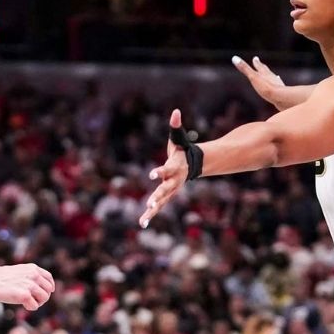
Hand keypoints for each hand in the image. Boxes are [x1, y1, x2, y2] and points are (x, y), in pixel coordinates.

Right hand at [0, 263, 55, 308]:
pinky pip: (35, 306)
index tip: (47, 292)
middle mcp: (34, 275)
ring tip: (27, 302)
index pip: (49, 278)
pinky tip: (23, 305)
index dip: (49, 287)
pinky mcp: (25, 295)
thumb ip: (31, 276)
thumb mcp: (20, 272)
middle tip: (33, 300)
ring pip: (44, 298)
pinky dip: (30, 307)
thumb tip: (46, 288)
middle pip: (48, 290)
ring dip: (37, 303)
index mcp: (33, 269)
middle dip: (42, 297)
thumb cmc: (2, 278)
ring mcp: (30, 285)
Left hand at [141, 110, 189, 228]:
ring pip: (160, 202)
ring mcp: (170, 190)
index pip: (165, 170)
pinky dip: (151, 214)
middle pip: (164, 190)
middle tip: (149, 203)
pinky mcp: (166, 196)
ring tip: (142, 222)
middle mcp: (172, 182)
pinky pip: (158, 206)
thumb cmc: (182, 151)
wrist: (191, 166)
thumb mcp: (179, 138)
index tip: (151, 175)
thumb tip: (176, 111)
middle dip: (157, 197)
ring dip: (152, 211)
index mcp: (173, 168)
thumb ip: (176, 126)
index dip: (159, 172)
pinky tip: (142, 223)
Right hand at [231, 55, 285, 104]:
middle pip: (267, 71)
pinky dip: (278, 86)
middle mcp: (272, 78)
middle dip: (263, 68)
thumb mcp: (253, 77)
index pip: (259, 67)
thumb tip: (234, 57)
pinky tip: (280, 86)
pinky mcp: (282, 94)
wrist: (281, 99)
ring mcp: (278, 85)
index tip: (255, 58)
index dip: (256, 63)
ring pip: (274, 79)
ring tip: (274, 76)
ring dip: (272, 77)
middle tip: (261, 63)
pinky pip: (280, 88)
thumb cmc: (266, 88)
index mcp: (265, 74)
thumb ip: (244, 68)